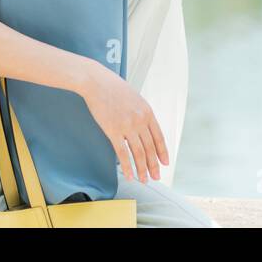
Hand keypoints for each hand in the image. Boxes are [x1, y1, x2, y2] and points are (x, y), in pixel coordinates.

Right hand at [79, 62, 169, 183]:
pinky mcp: (113, 131)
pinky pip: (122, 153)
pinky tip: (129, 175)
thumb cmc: (113, 88)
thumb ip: (141, 113)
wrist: (97, 82)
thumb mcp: (134, 98)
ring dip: (142, 169)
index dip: (162, 152)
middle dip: (154, 165)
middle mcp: (140, 120)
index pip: (159, 137)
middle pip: (150, 148)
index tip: (165, 163)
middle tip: (156, 177)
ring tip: (144, 180)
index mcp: (147, 112)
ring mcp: (127, 126)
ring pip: (139, 153)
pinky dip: (127, 166)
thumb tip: (144, 128)